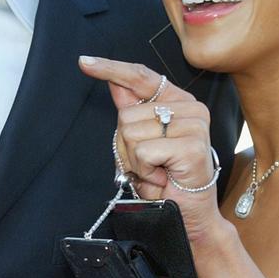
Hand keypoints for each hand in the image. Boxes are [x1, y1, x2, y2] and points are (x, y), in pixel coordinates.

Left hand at [79, 56, 224, 240]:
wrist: (188, 215)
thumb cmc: (166, 179)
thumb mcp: (141, 142)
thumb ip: (131, 111)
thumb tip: (114, 82)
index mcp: (179, 102)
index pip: (141, 77)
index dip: (111, 68)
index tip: (84, 62)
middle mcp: (191, 108)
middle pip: (127, 115)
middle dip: (126, 146)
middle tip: (148, 164)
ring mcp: (194, 125)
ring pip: (131, 133)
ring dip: (135, 161)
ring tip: (156, 171)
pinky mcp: (192, 146)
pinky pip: (143, 152)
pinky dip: (145, 171)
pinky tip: (162, 178)